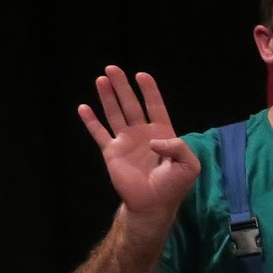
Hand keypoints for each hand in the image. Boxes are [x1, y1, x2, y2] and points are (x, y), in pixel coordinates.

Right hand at [78, 66, 199, 228]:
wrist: (154, 204)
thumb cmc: (174, 185)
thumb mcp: (188, 164)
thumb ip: (179, 147)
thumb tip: (154, 139)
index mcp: (162, 133)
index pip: (155, 106)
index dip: (149, 91)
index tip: (141, 75)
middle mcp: (142, 133)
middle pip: (131, 104)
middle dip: (122, 86)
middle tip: (112, 68)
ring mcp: (126, 142)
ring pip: (115, 113)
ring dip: (107, 96)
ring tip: (101, 79)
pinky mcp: (112, 152)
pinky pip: (99, 133)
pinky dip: (91, 121)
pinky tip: (83, 108)